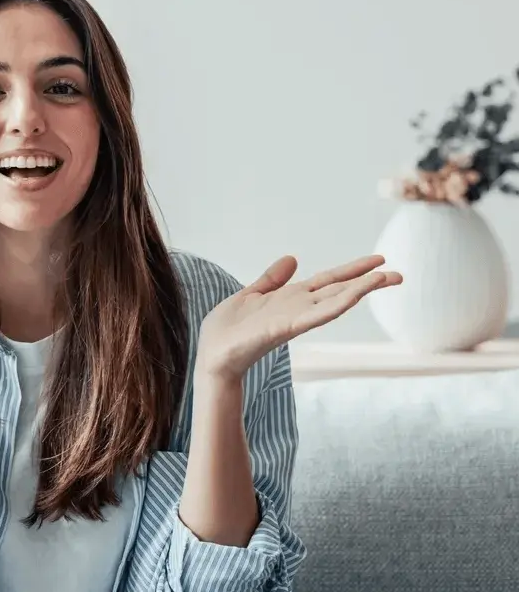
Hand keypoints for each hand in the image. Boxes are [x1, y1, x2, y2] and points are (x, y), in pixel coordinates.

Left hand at [196, 254, 401, 381]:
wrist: (212, 356)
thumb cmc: (228, 330)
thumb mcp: (251, 295)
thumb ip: (272, 279)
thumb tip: (292, 258)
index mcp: (291, 298)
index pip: (329, 281)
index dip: (353, 270)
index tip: (380, 260)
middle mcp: (298, 308)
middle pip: (339, 290)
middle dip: (368, 282)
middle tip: (400, 274)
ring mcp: (292, 319)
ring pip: (332, 302)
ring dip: (359, 290)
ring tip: (385, 278)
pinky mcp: (281, 329)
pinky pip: (311, 316)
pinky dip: (332, 306)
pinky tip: (351, 297)